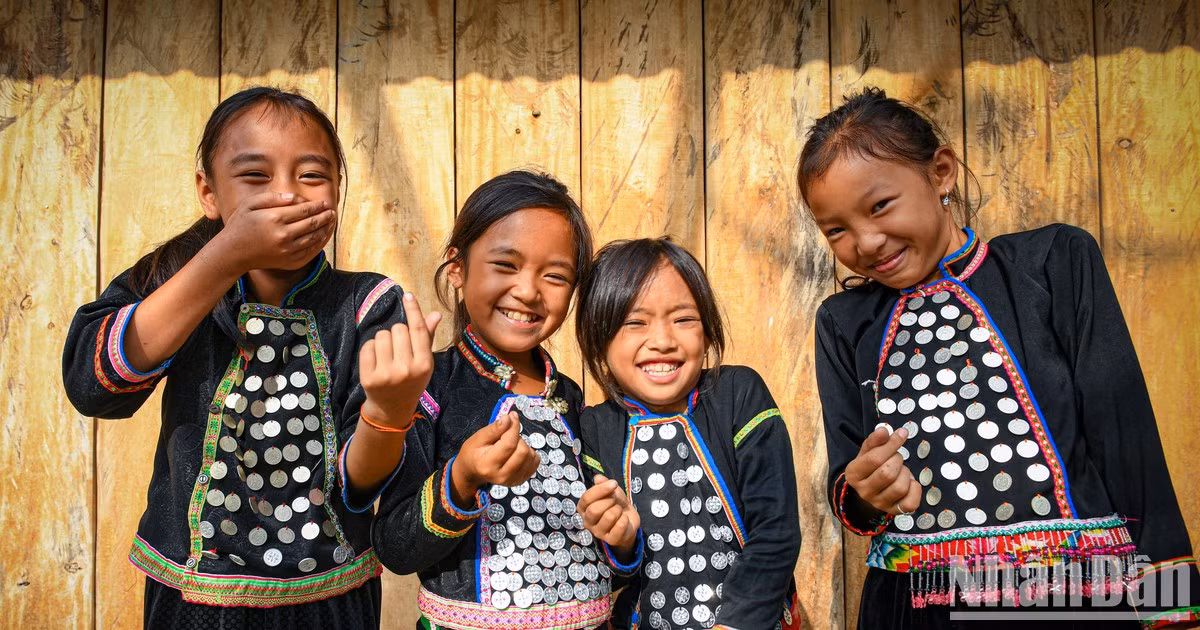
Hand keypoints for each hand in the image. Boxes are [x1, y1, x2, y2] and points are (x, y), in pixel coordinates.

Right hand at [211, 191, 336, 272]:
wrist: (232, 253)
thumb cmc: (240, 225)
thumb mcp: (250, 204)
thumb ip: (273, 198)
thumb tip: (295, 197)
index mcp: (275, 218)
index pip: (304, 210)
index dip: (317, 206)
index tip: (325, 203)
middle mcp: (283, 235)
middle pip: (312, 223)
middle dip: (325, 216)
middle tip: (332, 212)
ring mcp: (287, 251)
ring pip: (314, 238)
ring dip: (325, 229)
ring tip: (331, 222)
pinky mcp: (288, 262)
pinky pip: (310, 252)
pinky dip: (319, 243)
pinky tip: (323, 237)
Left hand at [359, 293, 441, 427]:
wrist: (392, 409)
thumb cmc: (411, 380)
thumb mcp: (423, 362)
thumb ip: (427, 337)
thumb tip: (436, 314)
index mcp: (424, 365)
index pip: (418, 330)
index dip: (413, 310)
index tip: (407, 295)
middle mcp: (406, 369)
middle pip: (398, 329)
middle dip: (397, 334)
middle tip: (398, 349)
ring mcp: (387, 374)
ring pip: (381, 335)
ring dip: (383, 340)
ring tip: (387, 355)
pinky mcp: (369, 377)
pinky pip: (368, 346)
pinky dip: (371, 349)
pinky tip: (376, 361)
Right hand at [453, 412, 540, 493]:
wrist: (473, 472)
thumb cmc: (474, 453)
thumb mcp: (478, 438)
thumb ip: (494, 429)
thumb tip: (509, 418)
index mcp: (488, 465)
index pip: (509, 443)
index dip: (514, 426)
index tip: (512, 416)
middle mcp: (502, 476)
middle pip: (523, 450)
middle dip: (517, 437)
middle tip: (507, 436)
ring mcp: (513, 481)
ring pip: (531, 456)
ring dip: (523, 445)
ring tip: (511, 446)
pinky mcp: (521, 481)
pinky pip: (535, 462)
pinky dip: (529, 453)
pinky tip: (517, 453)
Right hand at [579, 475, 639, 551]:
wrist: (628, 522)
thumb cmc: (616, 505)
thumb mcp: (611, 492)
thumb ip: (604, 484)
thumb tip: (598, 478)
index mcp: (584, 508)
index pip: (586, 498)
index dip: (601, 489)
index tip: (613, 484)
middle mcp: (587, 521)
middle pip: (594, 510)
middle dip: (609, 501)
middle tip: (615, 501)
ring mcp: (598, 533)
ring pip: (608, 517)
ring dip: (618, 510)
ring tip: (619, 511)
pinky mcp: (610, 540)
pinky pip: (619, 526)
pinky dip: (625, 519)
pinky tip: (624, 520)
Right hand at [845, 427, 920, 514]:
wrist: (870, 490)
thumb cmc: (870, 467)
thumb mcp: (867, 452)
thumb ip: (875, 440)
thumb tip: (884, 430)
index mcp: (854, 474)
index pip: (874, 459)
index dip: (891, 444)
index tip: (901, 434)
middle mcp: (864, 491)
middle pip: (887, 474)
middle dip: (897, 460)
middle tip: (896, 457)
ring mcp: (879, 503)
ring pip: (900, 487)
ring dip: (905, 473)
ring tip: (901, 470)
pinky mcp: (894, 511)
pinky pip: (911, 503)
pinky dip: (915, 489)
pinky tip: (909, 482)